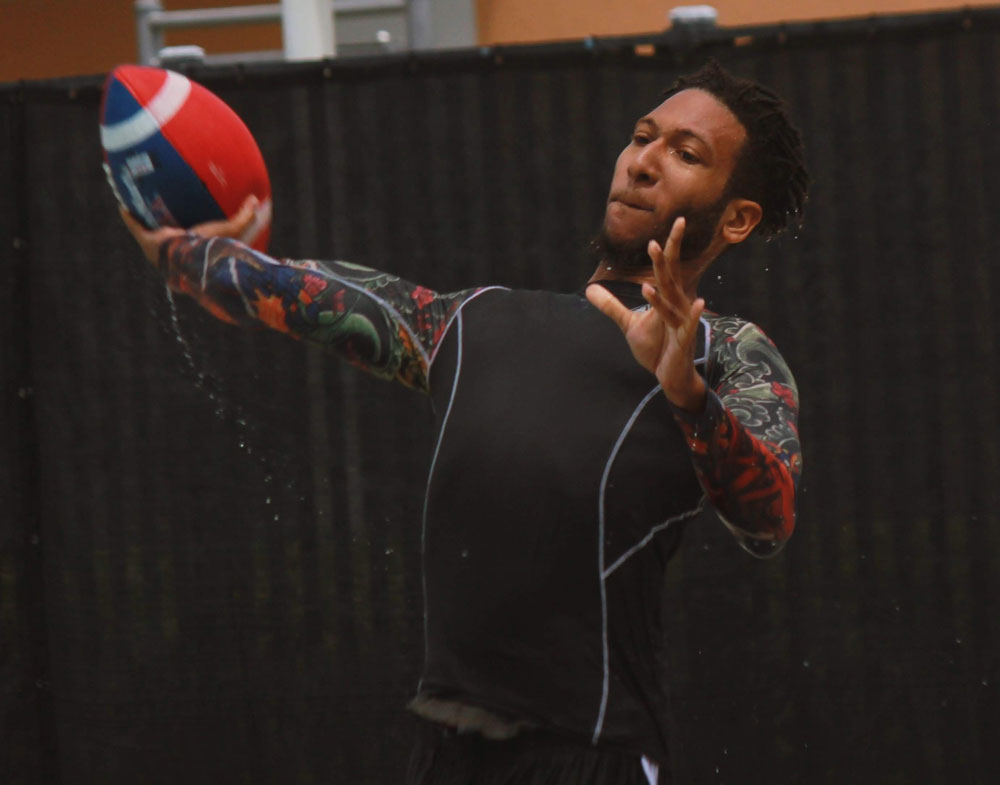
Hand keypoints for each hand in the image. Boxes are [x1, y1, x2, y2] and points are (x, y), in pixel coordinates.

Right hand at [119, 195, 258, 264]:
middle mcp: (177, 253)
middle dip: (168, 231)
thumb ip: (244, 217)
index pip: (195, 244)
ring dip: (145, 224)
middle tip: (166, 218)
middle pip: (171, 239)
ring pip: (151, 233)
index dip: (194, 237)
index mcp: (196, 252)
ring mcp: (161, 249)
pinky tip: (123, 205)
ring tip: (140, 210)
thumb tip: (257, 201)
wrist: (189, 259)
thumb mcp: (229, 230)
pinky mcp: (147, 241)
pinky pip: (136, 227)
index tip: (192, 230)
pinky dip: (129, 218)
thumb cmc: (211, 249)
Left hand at [586, 217, 706, 411]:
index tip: (677, 220)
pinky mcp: (683, 341)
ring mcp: (682, 323)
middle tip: (664, 234)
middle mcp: (677, 306)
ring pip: (672, 302)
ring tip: (649, 280)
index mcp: (667, 299)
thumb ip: (611, 305)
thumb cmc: (657, 347)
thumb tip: (589, 288)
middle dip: (667, 257)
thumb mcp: (630, 324)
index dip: (669, 247)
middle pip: (670, 277)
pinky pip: (687, 325)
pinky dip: (692, 314)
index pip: (668, 268)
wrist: (671, 376)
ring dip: (662, 292)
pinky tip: (699, 302)